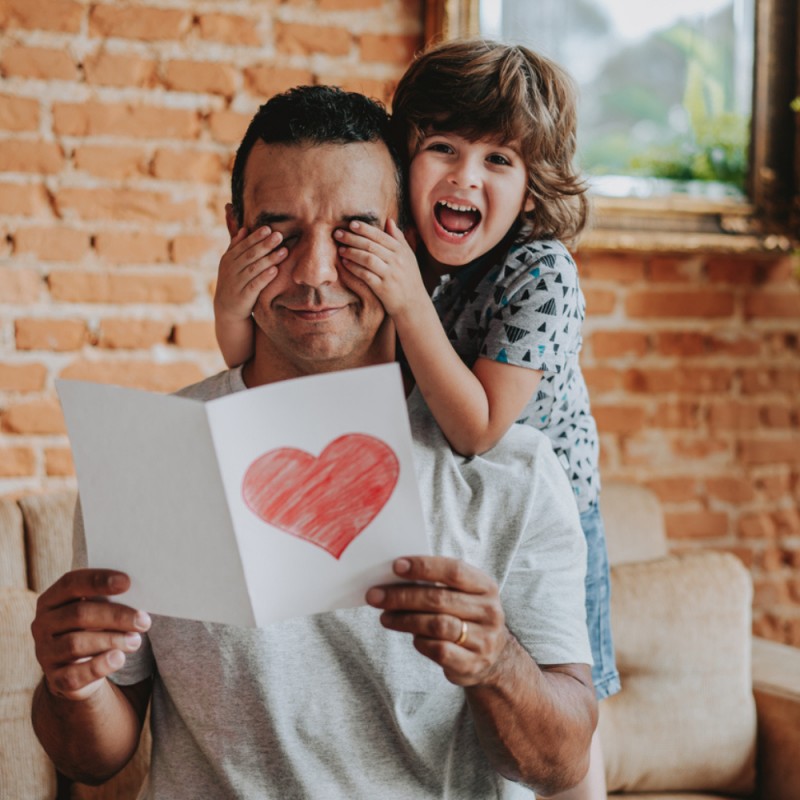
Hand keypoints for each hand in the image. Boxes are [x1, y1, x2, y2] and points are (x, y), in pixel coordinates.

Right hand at [31, 570, 150, 701]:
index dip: (98, 581)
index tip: (127, 582)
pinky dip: (99, 666)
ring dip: (112, 640)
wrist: (78, 668)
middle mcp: (43, 624)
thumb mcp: (98, 611)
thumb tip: (138, 600)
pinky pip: (75, 674)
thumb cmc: (93, 628)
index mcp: (52, 599)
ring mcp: (45, 652)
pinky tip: (119, 659)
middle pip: (79, 614)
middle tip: (143, 621)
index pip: (71, 583)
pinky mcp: (55, 679)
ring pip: (76, 643)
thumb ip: (110, 601)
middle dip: (116, 616)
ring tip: (136, 641)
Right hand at [214, 226, 287, 323]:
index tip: (269, 228)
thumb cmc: (235, 282)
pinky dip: (265, 277)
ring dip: (270, 259)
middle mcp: (231, 270)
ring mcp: (236, 283)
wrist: (228, 309)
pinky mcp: (243, 296)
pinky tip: (275, 270)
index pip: (244, 245)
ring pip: (254, 269)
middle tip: (279, 236)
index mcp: (228, 259)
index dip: (256, 237)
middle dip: (265, 245)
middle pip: (250, 255)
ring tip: (284, 251)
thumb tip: (244, 229)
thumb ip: (236, 247)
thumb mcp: (231, 264)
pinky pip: (255, 285)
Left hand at [335, 219, 427, 319]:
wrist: (413, 304)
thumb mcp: (408, 257)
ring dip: (352, 252)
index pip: (381, 236)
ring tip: (340, 249)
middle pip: (371, 245)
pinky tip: (345, 263)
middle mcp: (397, 261)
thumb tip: (389, 221)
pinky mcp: (383, 288)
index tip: (351, 224)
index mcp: (401, 251)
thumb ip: (399, 238)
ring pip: (367, 259)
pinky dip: (354, 268)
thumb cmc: (409, 278)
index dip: (365, 229)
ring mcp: (390, 274)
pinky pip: (365, 275)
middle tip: (338, 234)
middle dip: (353, 238)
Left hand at [366, 556, 510, 686]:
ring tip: (385, 616)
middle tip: (375, 595)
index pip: (454, 571)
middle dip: (402, 596)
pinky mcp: (472, 664)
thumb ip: (437, 584)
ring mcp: (483, 639)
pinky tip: (411, 636)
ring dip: (404, 619)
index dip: (424, 567)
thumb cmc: (466, 616)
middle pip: (439, 599)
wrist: (494, 658)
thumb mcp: (463, 594)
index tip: (396, 566)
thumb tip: (395, 577)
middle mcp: (489, 611)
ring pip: (437, 625)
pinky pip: (438, 650)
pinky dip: (420, 642)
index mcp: (486, 586)